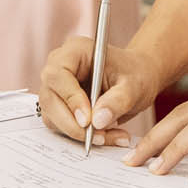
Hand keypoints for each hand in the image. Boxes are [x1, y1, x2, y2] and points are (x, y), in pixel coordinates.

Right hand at [38, 36, 163, 149]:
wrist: (137, 78)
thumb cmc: (135, 74)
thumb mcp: (133, 87)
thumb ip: (117, 101)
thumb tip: (97, 121)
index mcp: (75, 51)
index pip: (58, 75)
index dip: (70, 99)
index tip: (88, 120)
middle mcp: (59, 66)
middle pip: (49, 98)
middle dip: (72, 123)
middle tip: (99, 136)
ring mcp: (56, 86)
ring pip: (52, 115)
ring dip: (77, 132)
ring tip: (109, 136)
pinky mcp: (59, 105)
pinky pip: (60, 125)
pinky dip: (80, 135)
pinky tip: (104, 135)